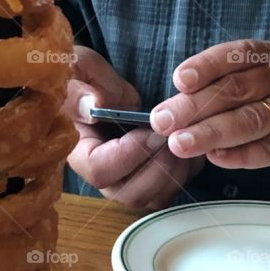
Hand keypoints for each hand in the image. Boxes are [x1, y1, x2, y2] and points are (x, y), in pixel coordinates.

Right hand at [63, 46, 202, 209]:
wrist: (101, 87)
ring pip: (154, 198)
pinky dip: (187, 171)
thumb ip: (80, 90)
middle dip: (160, 166)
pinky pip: (171, 191)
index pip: (99, 170)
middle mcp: (101, 177)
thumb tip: (94, 105)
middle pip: (131, 193)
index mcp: (78, 152)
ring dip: (177, 171)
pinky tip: (192, 143)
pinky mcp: (147, 182)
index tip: (151, 129)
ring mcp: (125, 183)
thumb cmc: (85, 78)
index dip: (128, 154)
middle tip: (176, 135)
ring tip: (187, 137)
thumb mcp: (77, 72)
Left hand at [150, 40, 269, 170]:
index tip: (178, 79)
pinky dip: (243, 156)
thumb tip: (184, 103)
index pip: (237, 56)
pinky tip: (218, 159)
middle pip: (237, 89)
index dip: (206, 66)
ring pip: (252, 119)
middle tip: (162, 119)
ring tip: (180, 143)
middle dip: (195, 106)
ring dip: (212, 132)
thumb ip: (240, 85)